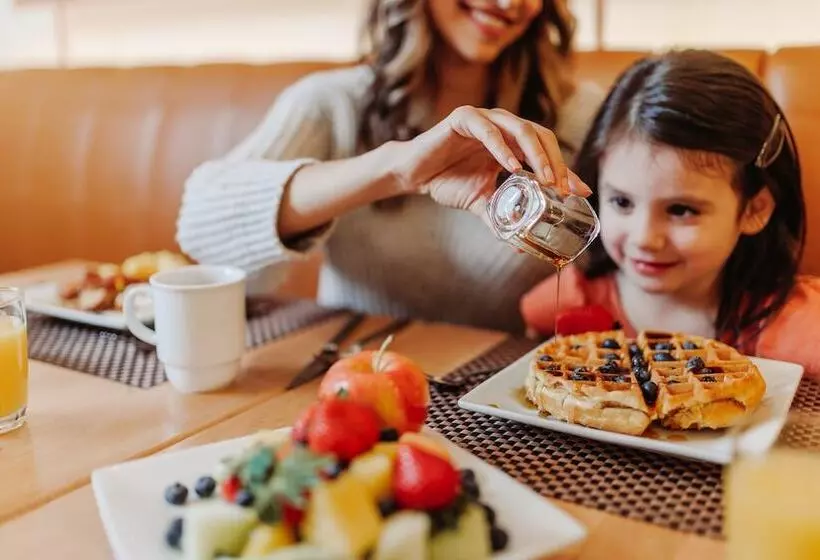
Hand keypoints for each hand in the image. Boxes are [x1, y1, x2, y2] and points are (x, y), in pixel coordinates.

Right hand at [393, 106, 591, 217]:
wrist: (414, 174)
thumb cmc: (448, 182)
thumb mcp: (481, 204)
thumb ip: (502, 218)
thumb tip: (520, 246)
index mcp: (511, 143)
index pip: (546, 152)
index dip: (565, 170)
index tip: (579, 191)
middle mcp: (502, 127)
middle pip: (541, 136)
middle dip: (556, 162)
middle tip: (562, 188)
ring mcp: (484, 119)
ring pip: (521, 129)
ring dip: (536, 154)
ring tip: (545, 178)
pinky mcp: (463, 118)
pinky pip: (488, 129)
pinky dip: (501, 147)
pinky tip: (511, 166)